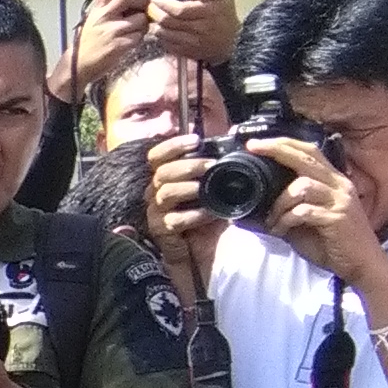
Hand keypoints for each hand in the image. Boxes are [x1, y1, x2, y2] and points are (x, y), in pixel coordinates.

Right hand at [55, 0, 151, 101]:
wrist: (77, 67)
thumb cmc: (87, 45)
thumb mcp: (93, 22)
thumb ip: (109, 11)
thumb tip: (132, 3)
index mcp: (97, 10)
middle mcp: (103, 17)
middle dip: (142, 1)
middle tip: (145, 8)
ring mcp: (112, 30)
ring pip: (140, 19)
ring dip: (143, 25)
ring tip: (136, 31)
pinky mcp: (119, 44)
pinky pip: (140, 36)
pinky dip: (140, 39)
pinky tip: (132, 43)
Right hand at [143, 133, 219, 294]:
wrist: (205, 249)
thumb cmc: (209, 215)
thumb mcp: (214, 186)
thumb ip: (216, 165)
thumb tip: (231, 137)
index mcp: (165, 178)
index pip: (157, 156)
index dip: (172, 146)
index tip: (195, 140)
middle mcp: (156, 192)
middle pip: (161, 172)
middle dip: (188, 166)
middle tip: (210, 165)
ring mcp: (157, 211)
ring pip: (165, 193)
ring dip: (189, 188)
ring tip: (207, 189)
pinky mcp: (161, 229)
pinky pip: (174, 219)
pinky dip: (194, 215)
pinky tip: (209, 214)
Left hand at [150, 0, 237, 67]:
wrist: (233, 42)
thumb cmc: (226, 17)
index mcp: (208, 14)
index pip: (179, 9)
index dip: (164, 3)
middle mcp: (199, 29)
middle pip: (168, 21)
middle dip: (155, 12)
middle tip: (150, 5)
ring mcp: (191, 43)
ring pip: (164, 33)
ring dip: (155, 24)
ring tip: (153, 16)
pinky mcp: (186, 52)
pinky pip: (166, 44)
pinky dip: (160, 35)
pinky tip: (160, 28)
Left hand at [256, 136, 387, 283]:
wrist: (362, 265)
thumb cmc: (332, 244)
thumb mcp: (305, 222)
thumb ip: (287, 210)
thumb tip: (255, 208)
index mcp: (333, 182)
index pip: (310, 152)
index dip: (284, 144)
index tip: (257, 143)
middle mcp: (339, 185)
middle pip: (307, 158)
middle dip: (277, 150)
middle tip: (254, 149)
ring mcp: (340, 200)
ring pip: (301, 186)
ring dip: (279, 204)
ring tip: (272, 222)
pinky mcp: (337, 218)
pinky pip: (303, 212)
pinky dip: (285, 221)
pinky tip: (281, 231)